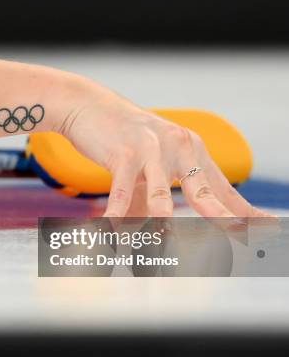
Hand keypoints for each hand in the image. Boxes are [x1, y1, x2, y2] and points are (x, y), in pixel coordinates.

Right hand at [59, 90, 273, 217]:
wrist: (90, 106)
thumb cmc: (122, 138)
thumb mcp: (146, 167)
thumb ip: (152, 199)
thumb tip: (152, 234)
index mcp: (190, 150)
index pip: (221, 187)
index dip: (243, 210)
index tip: (267, 227)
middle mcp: (178, 147)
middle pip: (203, 191)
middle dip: (221, 217)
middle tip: (239, 237)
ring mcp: (151, 150)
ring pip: (160, 197)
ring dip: (160, 225)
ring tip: (162, 249)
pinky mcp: (124, 153)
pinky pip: (121, 193)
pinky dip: (116, 216)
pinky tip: (111, 231)